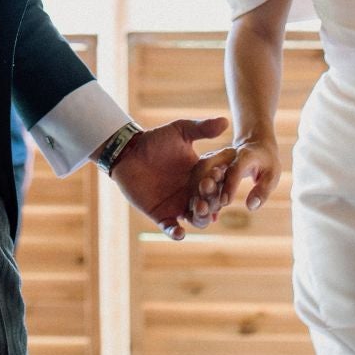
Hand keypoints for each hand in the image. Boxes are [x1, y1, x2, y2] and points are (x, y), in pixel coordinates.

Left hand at [108, 116, 228, 239]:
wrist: (128, 151)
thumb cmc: (155, 140)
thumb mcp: (180, 131)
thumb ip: (202, 128)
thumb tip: (226, 121)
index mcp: (202, 174)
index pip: (220, 182)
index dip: (221, 181)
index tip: (217, 174)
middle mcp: (194, 191)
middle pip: (212, 203)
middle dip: (213, 199)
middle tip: (206, 189)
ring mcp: (179, 204)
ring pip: (198, 219)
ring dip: (201, 217)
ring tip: (198, 207)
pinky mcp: (162, 214)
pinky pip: (172, 228)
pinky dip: (176, 233)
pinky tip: (179, 232)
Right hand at [190, 138, 283, 224]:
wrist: (255, 145)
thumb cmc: (266, 162)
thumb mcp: (272, 175)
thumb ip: (263, 190)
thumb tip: (251, 206)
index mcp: (245, 154)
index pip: (235, 169)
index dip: (230, 185)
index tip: (225, 203)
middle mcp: (226, 153)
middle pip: (209, 165)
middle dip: (203, 184)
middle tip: (203, 205)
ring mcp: (216, 158)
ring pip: (200, 170)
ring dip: (196, 188)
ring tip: (199, 208)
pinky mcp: (210, 165)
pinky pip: (200, 176)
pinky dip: (197, 190)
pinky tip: (200, 208)